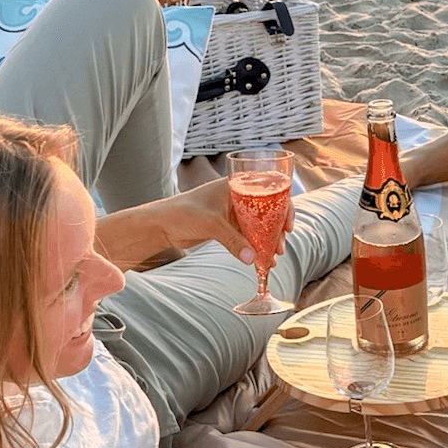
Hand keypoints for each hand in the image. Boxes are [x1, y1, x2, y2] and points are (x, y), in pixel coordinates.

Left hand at [158, 177, 295, 264]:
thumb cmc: (183, 213)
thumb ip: (233, 241)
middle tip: (280, 247)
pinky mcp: (225, 227)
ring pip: (257, 226)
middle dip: (276, 230)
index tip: (288, 226)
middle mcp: (236, 197)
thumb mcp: (212, 225)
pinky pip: (246, 236)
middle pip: (266, 212)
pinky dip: (255, 247)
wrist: (160, 224)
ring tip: (274, 257)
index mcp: (235, 186)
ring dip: (267, 241)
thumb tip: (252, 259)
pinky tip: (261, 260)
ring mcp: (231, 213)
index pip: (268, 192)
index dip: (283, 207)